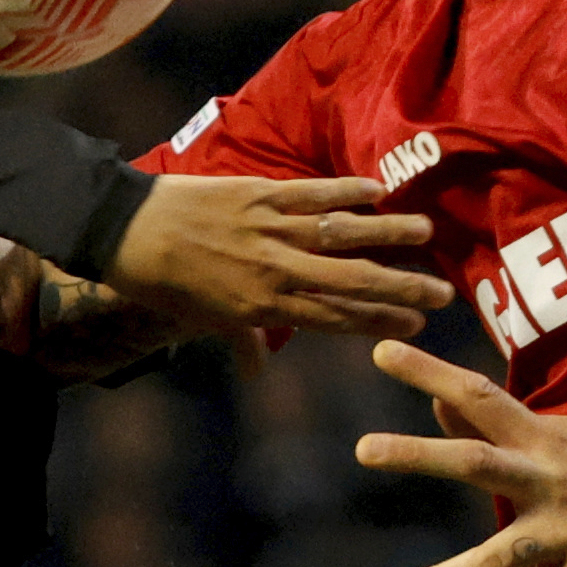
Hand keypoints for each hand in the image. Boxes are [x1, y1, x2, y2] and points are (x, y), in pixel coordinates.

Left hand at [105, 175, 448, 336]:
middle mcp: (273, 271)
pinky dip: (346, 191)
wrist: (124, 230)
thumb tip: (259, 376)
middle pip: (351, 281)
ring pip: (340, 233)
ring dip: (386, 234)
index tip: (417, 323)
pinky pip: (312, 193)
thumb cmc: (161, 280)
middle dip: (400, 287)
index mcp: (261, 307)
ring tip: (426, 234)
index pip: (335, 318)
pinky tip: (376, 191)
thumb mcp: (202, 320)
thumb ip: (241, 342)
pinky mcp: (258, 193)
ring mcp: (269, 229)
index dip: (380, 321)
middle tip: (442, 292)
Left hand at [356, 340, 566, 566]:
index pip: (480, 396)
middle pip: (476, 462)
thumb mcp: (563, 431)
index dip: (431, 372)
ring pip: (495, 559)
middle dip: (419, 454)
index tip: (381, 349)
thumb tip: (439, 406)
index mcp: (542, 439)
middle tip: (362, 448)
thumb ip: (498, 427)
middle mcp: (549, 481)